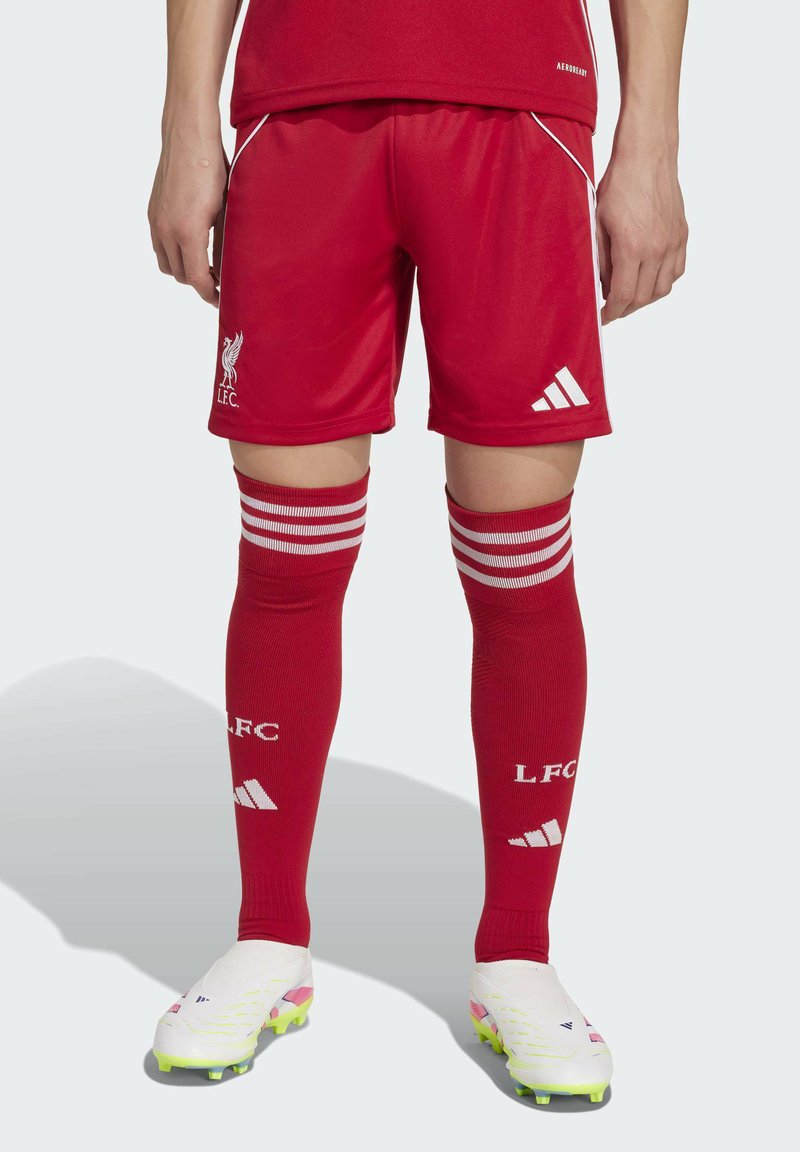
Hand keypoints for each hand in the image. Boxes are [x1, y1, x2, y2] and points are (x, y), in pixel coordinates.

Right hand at [148, 122, 227, 306]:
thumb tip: (225, 271)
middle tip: (219, 283)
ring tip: (204, 267)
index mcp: (188, 232)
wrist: (189, 134)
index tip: (222, 299)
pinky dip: (172, 254)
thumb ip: (223, 244)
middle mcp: (166, 229)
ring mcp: (156, 221)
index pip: (197, 279)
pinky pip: (158, 246)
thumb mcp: (226, 210)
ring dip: (184, 270)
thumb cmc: (214, 168)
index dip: (210, 294)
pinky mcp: (152, 211)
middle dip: (199, 283)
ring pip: (166, 264)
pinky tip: (190, 247)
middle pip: (181, 275)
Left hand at [596, 139, 687, 323]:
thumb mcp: (598, 222)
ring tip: (630, 296)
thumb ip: (600, 258)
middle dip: (626, 308)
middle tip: (613, 308)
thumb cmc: (619, 184)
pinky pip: (677, 270)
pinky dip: (663, 282)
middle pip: (643, 297)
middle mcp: (657, 248)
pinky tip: (650, 279)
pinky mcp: (682, 234)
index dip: (611, 312)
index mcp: (632, 247)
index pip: (623, 295)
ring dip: (646, 298)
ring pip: (663, 288)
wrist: (648, 155)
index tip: (603, 318)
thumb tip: (601, 284)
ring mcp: (673, 242)